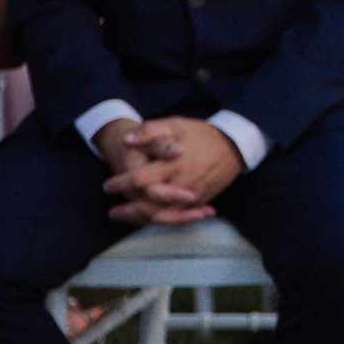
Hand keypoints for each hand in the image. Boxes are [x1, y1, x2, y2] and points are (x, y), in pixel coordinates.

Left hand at [101, 116, 244, 224]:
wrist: (235, 145)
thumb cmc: (202, 134)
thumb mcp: (175, 124)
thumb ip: (150, 131)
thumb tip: (127, 141)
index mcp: (173, 163)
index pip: (140, 179)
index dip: (121, 184)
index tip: (108, 186)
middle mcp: (183, 182)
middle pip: (150, 205)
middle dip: (129, 211)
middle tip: (113, 212)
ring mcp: (193, 194)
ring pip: (164, 215)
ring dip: (142, 219)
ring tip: (127, 218)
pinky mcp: (201, 200)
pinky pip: (179, 216)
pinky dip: (161, 219)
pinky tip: (148, 219)